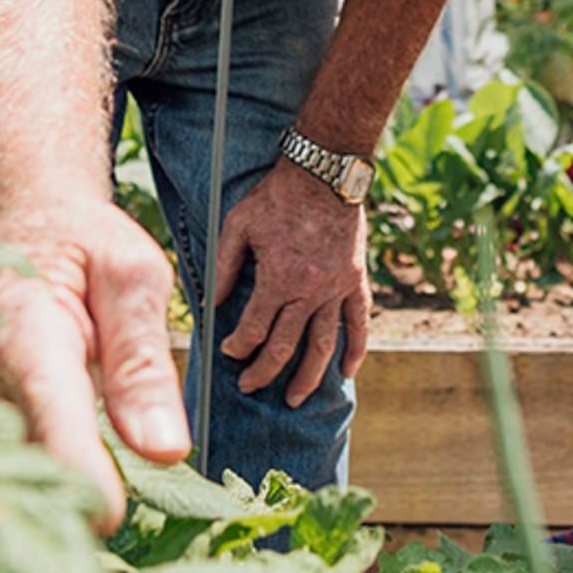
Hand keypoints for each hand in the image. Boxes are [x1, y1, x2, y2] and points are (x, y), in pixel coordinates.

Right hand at [0, 202, 190, 532]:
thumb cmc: (84, 247)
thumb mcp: (132, 277)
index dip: (73, 466)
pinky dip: (33, 517)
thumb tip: (165, 452)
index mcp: (27, 327)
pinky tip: (66, 549)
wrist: (21, 224)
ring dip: (39, 528)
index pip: (48, 405)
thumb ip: (143, 362)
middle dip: (50, 518)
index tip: (105, 518)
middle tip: (94, 566)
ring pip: (1, 485)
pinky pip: (4, 484)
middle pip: (13, 464)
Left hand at [212, 158, 372, 406]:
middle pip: (285, 346)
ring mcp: (336, 289)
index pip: (253, 330)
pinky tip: (347, 372)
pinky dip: (355, 350)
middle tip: (250, 386)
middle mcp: (309, 291)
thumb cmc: (276, 197)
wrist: (324, 174)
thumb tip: (213, 301)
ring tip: (296, 398)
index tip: (229, 351)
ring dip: (309, 377)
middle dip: (264, 372)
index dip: (238, 347)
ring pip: (323, 345)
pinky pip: (359, 323)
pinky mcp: (356, 281)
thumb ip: (224, 266)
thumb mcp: (238, 225)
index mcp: (278, 279)